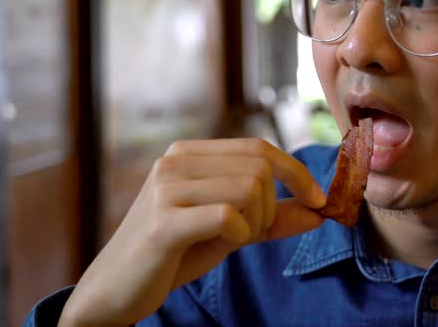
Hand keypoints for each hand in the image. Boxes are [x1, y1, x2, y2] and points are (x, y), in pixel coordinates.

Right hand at [59, 139, 325, 326]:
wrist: (117, 289)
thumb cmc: (175, 254)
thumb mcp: (231, 230)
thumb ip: (272, 217)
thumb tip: (319, 211)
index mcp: (189, 153)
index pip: (259, 147)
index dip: (296, 172)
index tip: (317, 200)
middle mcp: (175, 161)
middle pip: (260, 166)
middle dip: (273, 205)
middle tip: (255, 232)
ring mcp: (166, 188)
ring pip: (250, 188)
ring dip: (257, 222)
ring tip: (232, 240)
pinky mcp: (163, 221)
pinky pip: (229, 216)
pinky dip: (240, 235)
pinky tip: (220, 246)